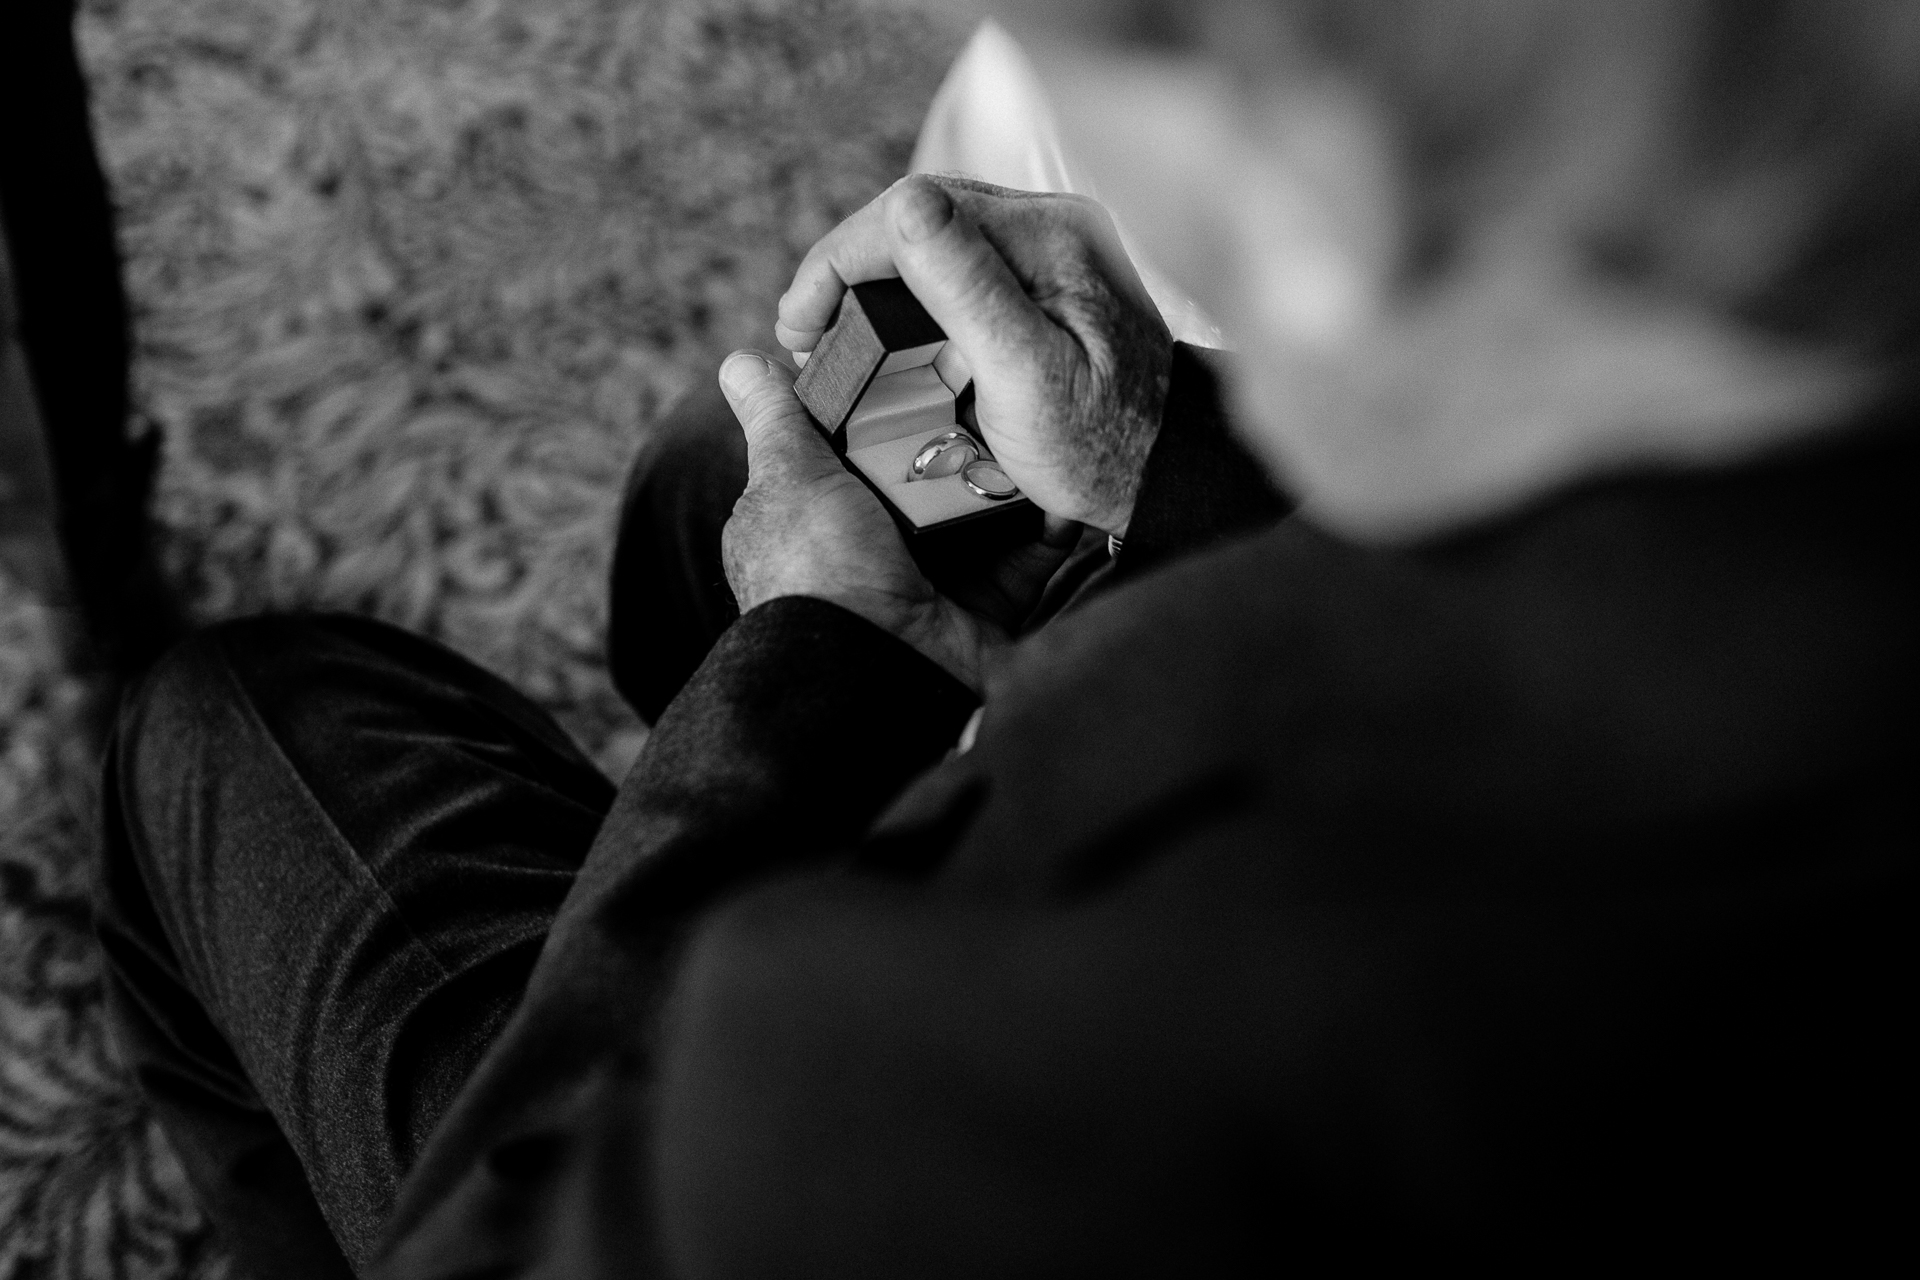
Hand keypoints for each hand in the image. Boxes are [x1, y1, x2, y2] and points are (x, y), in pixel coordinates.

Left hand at [717, 351, 1076, 690]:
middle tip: (995, 378)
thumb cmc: (819, 571)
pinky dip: (1051, 522)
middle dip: (964, 428)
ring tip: (1038, 417)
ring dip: (1013, 468)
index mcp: (824, 515)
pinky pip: (1031, 552)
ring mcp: (940, 575)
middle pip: (933, 466)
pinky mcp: (991, 601)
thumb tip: (738, 362)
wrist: (878, 669)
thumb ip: (776, 420)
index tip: (927, 348)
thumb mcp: (788, 479)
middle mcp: (880, 544)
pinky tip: (1065, 480)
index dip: (890, 401)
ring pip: (986, 504)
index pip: (861, 442)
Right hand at [776, 176, 1172, 535]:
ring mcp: (1053, 249)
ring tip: (832, 331)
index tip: (799, 319)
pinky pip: (960, 264)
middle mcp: (1054, 226)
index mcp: (1048, 238)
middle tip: (803, 330)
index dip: (841, 260)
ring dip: (876, 279)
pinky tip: (885, 328)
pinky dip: (911, 293)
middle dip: (849, 268)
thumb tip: (904, 203)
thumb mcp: (1025, 377)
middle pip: (920, 216)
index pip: (915, 211)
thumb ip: (965, 287)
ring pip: (934, 238)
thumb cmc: (1099, 445)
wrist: (1163, 475)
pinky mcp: (1048, 278)